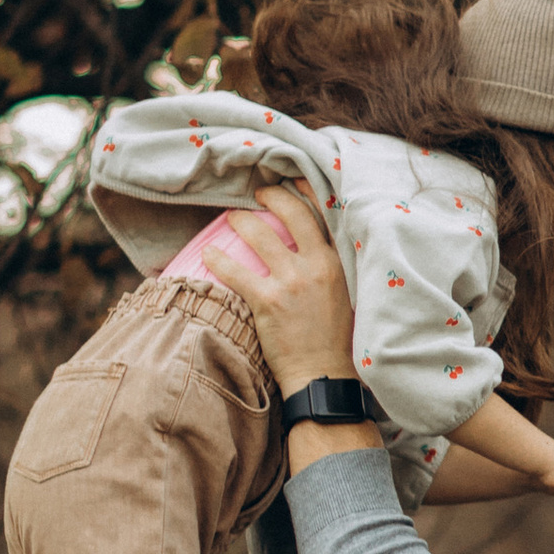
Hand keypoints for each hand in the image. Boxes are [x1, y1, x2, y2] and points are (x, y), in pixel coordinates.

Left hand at [203, 185, 357, 391]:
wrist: (325, 375)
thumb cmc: (336, 339)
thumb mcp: (346, 294)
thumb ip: (331, 267)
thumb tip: (310, 246)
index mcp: (337, 262)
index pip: (322, 213)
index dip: (304, 190)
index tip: (290, 179)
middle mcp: (316, 265)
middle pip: (291, 212)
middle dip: (270, 196)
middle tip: (256, 194)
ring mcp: (291, 282)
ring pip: (258, 235)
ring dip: (239, 221)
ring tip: (230, 218)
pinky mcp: (268, 301)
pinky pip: (235, 271)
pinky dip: (217, 260)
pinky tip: (208, 254)